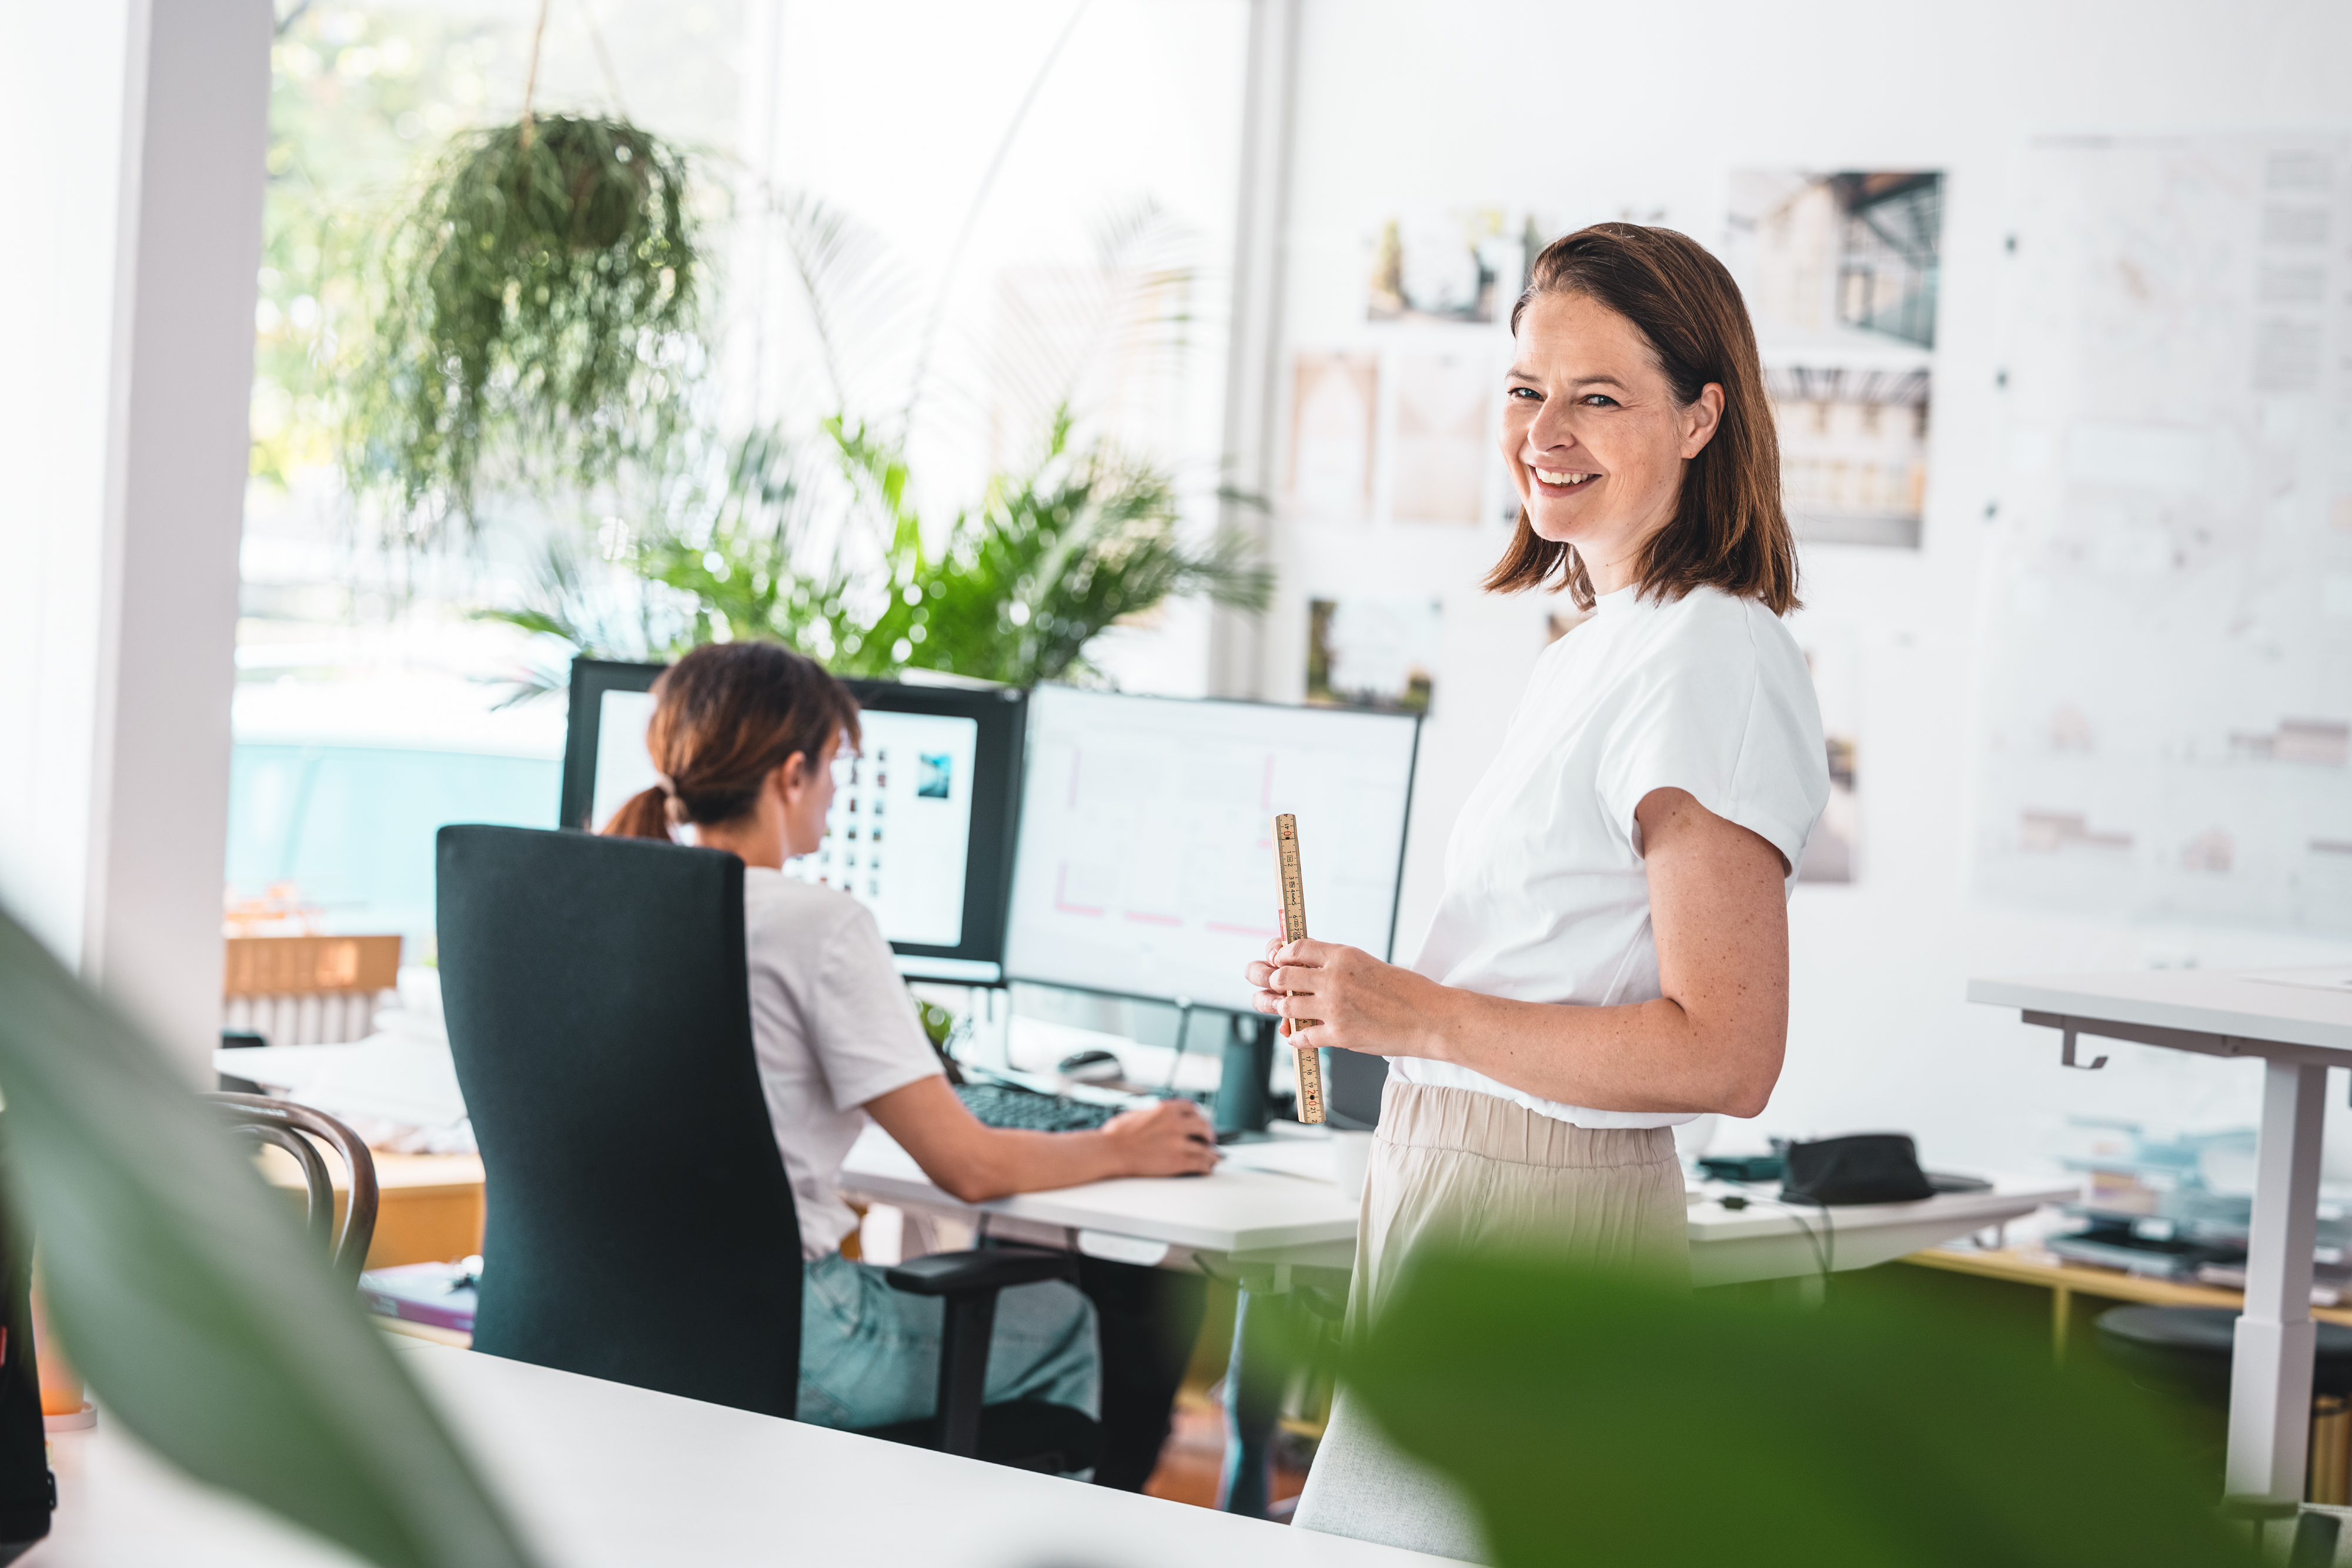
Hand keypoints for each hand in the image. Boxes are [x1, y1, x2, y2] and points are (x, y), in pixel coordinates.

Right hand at [1100, 1096, 1216, 1176]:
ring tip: (1213, 1158)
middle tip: (1209, 1140)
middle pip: (1203, 1126)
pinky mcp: (1177, 1161)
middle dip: (1208, 1134)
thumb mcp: (1138, 1113)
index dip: (1198, 1116)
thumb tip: (1161, 1118)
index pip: (1192, 1108)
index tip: (1200, 1122)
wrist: (1109, 1151)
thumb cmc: (1117, 1135)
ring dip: (1211, 1153)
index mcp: (1165, 1109)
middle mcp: (1175, 1123)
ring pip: (1205, 1147)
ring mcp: (1177, 1142)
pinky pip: (1200, 1163)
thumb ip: (1155, 1114)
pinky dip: (1207, 1166)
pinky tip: (1207, 1168)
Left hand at [1244, 935, 1438, 1057]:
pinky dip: (1295, 1037)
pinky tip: (1297, 1035)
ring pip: (1286, 1006)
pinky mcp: (1339, 1034)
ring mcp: (1334, 1008)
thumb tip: (1305, 971)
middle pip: (1282, 976)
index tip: (1276, 960)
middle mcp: (1334, 978)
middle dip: (1270, 981)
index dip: (1279, 954)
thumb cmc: (1406, 992)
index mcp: (1343, 955)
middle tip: (1268, 985)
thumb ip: (1336, 966)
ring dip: (1278, 1009)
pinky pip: (1301, 1036)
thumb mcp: (1368, 965)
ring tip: (1278, 1009)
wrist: (1431, 1018)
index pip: (1295, 948)